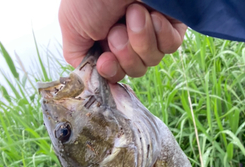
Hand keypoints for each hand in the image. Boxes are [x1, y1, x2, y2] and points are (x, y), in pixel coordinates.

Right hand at [59, 0, 186, 81]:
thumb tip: (88, 77)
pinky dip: (160, 33)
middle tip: (117, 28)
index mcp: (106, 39)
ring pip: (152, 60)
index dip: (111, 72)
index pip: (114, 73)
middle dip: (125, 53)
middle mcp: (129, 36)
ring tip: (134, 12)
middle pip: (135, 70)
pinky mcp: (172, 24)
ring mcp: (152, 31)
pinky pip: (170, 46)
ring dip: (140, 38)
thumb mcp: (72, 25)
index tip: (105, 62)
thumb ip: (78, 57)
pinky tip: (152, 14)